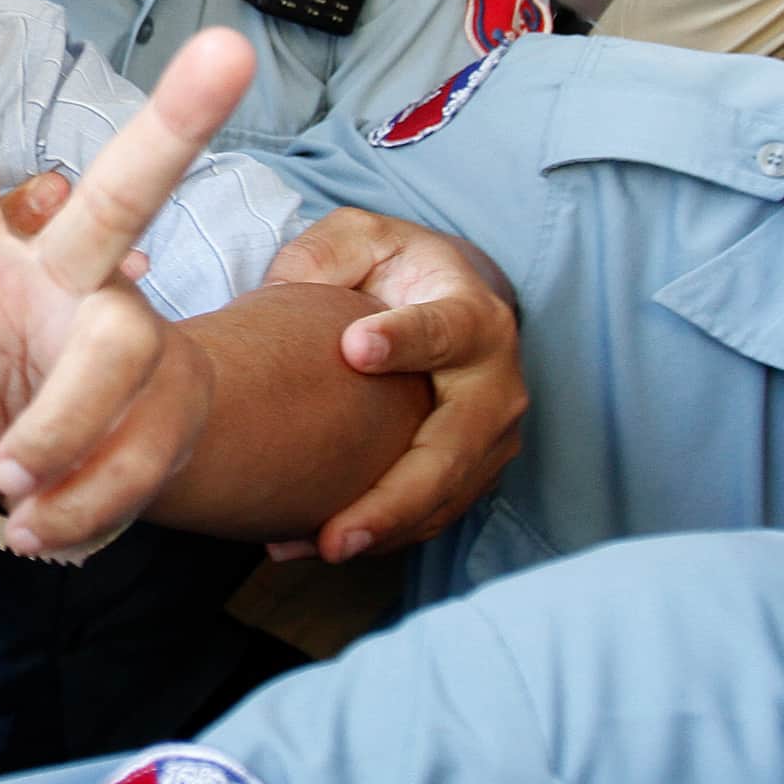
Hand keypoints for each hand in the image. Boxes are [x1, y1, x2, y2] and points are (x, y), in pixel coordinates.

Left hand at [0, 0, 254, 555]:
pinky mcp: (167, 399)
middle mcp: (58, 268)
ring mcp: (122, 327)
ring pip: (114, 350)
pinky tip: (43, 524)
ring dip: (57, 431)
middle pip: (122, 189)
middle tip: (230, 51)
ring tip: (13, 483)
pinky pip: (134, 445)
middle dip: (177, 121)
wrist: (44, 488)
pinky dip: (79, 502)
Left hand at [258, 208, 522, 561]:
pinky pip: (428, 515)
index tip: (355, 349)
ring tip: (315, 546)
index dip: (404, 340)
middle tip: (336, 530)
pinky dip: (377, 536)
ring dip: (379, 530)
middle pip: (451, 450)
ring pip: (441, 497)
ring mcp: (490, 439)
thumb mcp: (363, 237)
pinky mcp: (470, 474)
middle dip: (394, 496)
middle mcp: (496, 384)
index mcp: (473, 315)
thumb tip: (288, 289)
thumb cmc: (396, 267)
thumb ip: (327, 254)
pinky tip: (309, 543)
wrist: (450, 300)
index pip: (444, 330)